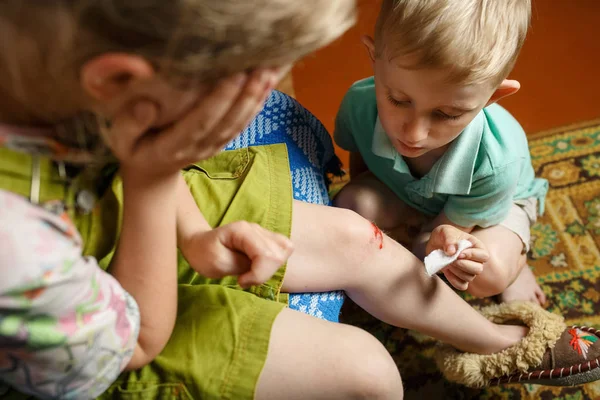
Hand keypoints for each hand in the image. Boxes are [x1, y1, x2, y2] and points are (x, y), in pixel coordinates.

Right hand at [102, 68, 277, 178]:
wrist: (151, 170)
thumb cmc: (134, 148)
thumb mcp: (121, 141)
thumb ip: (129, 124)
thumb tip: (146, 105)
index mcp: (172, 146)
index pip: (200, 123)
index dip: (219, 101)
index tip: (234, 76)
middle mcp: (198, 147)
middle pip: (227, 122)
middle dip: (246, 95)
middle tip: (262, 68)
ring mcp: (213, 146)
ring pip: (239, 123)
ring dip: (257, 98)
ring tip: (272, 71)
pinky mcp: (221, 141)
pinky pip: (242, 124)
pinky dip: (257, 105)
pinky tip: (269, 85)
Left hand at [181, 221, 293, 287]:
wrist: (199, 245)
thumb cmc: (204, 253)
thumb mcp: (217, 263)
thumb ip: (243, 266)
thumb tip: (261, 269)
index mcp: (243, 231)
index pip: (267, 254)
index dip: (259, 273)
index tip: (241, 281)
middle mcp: (257, 229)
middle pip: (278, 254)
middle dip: (264, 273)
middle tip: (244, 278)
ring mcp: (263, 232)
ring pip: (285, 250)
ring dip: (271, 268)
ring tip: (252, 273)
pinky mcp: (267, 239)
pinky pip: (283, 250)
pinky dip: (274, 264)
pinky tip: (258, 268)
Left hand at [426, 225, 488, 290]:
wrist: (436, 243)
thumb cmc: (445, 235)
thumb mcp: (446, 231)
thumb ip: (449, 239)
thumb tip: (451, 251)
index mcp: (477, 247)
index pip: (484, 256)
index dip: (472, 256)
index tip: (459, 254)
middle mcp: (476, 260)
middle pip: (478, 269)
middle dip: (463, 265)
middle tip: (451, 260)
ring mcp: (469, 270)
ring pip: (469, 277)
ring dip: (456, 271)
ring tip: (447, 263)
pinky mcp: (460, 278)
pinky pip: (461, 285)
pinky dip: (453, 280)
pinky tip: (446, 271)